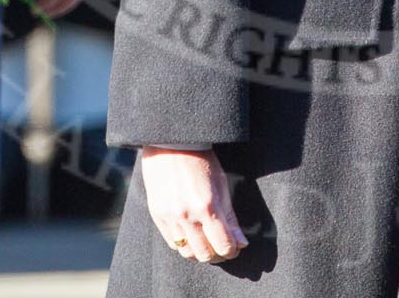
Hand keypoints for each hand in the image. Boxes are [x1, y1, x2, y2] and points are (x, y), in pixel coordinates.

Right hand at [138, 146, 245, 262]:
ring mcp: (170, 217)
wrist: (171, 144)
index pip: (223, 244)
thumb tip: (241, 242)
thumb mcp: (221, 185)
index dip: (232, 251)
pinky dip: (184, 245)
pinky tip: (192, 236)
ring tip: (208, 244)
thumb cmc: (201, 160)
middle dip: (218, 255)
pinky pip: (172, 243)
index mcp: (207, 206)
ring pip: (187, 252)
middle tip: (223, 249)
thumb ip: (230, 217)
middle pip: (205, 254)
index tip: (236, 248)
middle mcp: (187, 215)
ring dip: (200, 253)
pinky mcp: (157, 215)